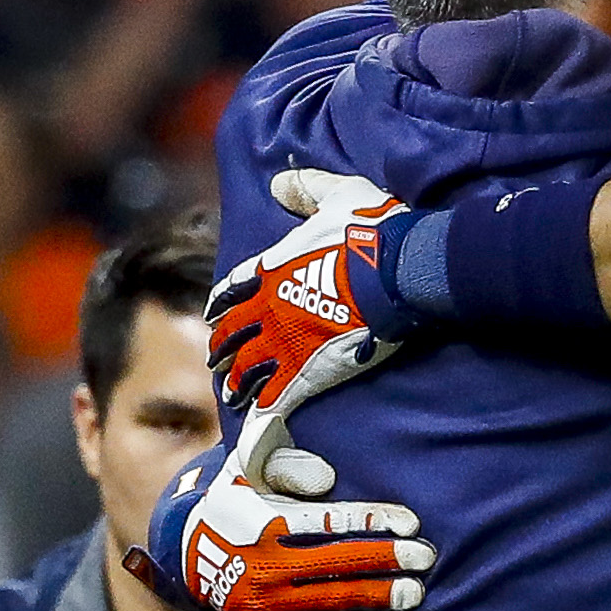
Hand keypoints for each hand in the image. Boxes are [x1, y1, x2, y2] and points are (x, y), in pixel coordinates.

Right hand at [181, 448, 433, 610]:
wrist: (188, 556)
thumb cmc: (239, 502)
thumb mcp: (249, 472)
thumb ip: (287, 465)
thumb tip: (327, 481)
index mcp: (265, 522)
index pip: (329, 522)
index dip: (374, 521)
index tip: (411, 524)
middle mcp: (266, 566)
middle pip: (337, 563)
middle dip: (386, 559)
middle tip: (426, 558)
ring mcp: (268, 604)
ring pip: (333, 600)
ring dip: (377, 597)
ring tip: (415, 593)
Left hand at [207, 169, 423, 485]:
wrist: (397, 269)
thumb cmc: (373, 230)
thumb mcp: (338, 193)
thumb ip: (307, 188)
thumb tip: (278, 183)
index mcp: (273, 267)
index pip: (233, 288)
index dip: (222, 304)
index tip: (213, 315)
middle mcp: (269, 306)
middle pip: (232, 331)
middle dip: (223, 347)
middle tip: (218, 361)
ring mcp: (284, 340)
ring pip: (247, 368)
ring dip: (237, 382)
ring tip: (232, 395)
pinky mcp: (306, 369)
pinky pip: (274, 399)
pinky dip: (261, 415)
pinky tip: (252, 428)